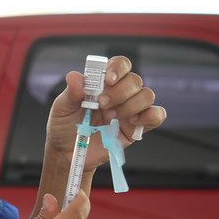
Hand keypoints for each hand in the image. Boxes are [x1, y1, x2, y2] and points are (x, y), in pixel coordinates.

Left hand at [46, 56, 166, 170]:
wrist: (68, 153)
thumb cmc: (64, 127)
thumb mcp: (62, 108)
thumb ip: (71, 92)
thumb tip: (75, 76)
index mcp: (103, 83)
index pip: (120, 64)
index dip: (118, 68)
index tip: (108, 80)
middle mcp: (119, 94)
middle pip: (134, 80)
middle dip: (120, 92)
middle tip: (102, 105)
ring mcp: (130, 110)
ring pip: (147, 95)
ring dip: (130, 105)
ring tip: (110, 117)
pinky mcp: (136, 128)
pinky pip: (156, 115)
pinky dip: (149, 116)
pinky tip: (131, 122)